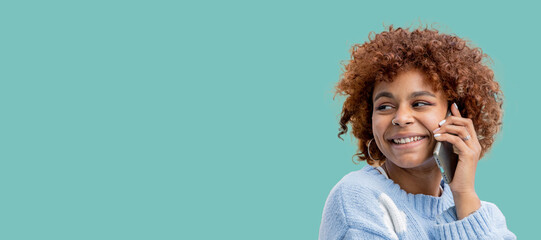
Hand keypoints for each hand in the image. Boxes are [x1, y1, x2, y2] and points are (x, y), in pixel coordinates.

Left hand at [433, 102, 481, 218]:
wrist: (462, 189)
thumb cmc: (454, 173)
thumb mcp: (450, 154)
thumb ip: (448, 144)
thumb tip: (438, 132)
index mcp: (472, 143)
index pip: (467, 123)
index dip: (459, 113)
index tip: (451, 105)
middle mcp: (475, 144)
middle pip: (466, 122)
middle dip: (451, 119)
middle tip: (438, 123)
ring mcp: (473, 149)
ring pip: (462, 128)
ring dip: (447, 127)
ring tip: (436, 130)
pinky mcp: (468, 155)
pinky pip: (457, 139)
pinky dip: (445, 136)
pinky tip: (437, 137)